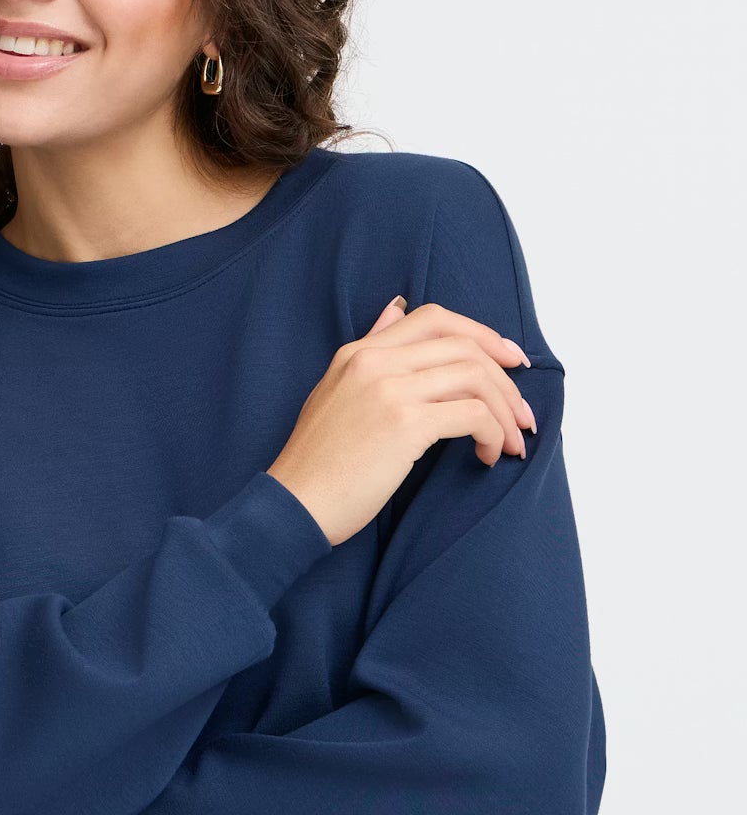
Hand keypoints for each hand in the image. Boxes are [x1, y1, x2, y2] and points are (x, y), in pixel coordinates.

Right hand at [266, 295, 537, 548]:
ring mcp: (389, 389)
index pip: (434, 318)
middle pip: (464, 346)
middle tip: (522, 413)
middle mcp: (374, 361)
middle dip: (505, 378)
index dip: (481, 333)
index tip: (508, 359)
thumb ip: (368, 351)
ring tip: (510, 441)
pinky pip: (472, 415)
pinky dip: (492, 434)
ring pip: (475, 377)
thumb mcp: (335, 391)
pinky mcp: (404, 423)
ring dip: (505, 411)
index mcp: (358, 352)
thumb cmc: (317, 463)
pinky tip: (486, 456)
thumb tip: (394, 309)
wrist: (293, 504)